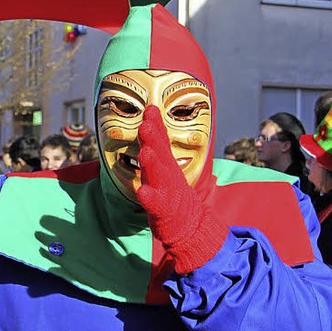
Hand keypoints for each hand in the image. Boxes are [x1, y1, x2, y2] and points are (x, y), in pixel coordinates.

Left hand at [136, 105, 226, 272]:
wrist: (189, 222)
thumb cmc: (170, 190)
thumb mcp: (165, 163)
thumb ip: (157, 140)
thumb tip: (150, 113)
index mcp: (165, 162)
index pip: (161, 140)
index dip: (156, 124)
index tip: (150, 108)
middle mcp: (167, 173)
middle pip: (160, 153)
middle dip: (153, 138)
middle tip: (146, 124)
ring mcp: (166, 190)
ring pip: (159, 175)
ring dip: (153, 163)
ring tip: (145, 152)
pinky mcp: (163, 209)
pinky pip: (155, 202)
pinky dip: (149, 197)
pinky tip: (142, 191)